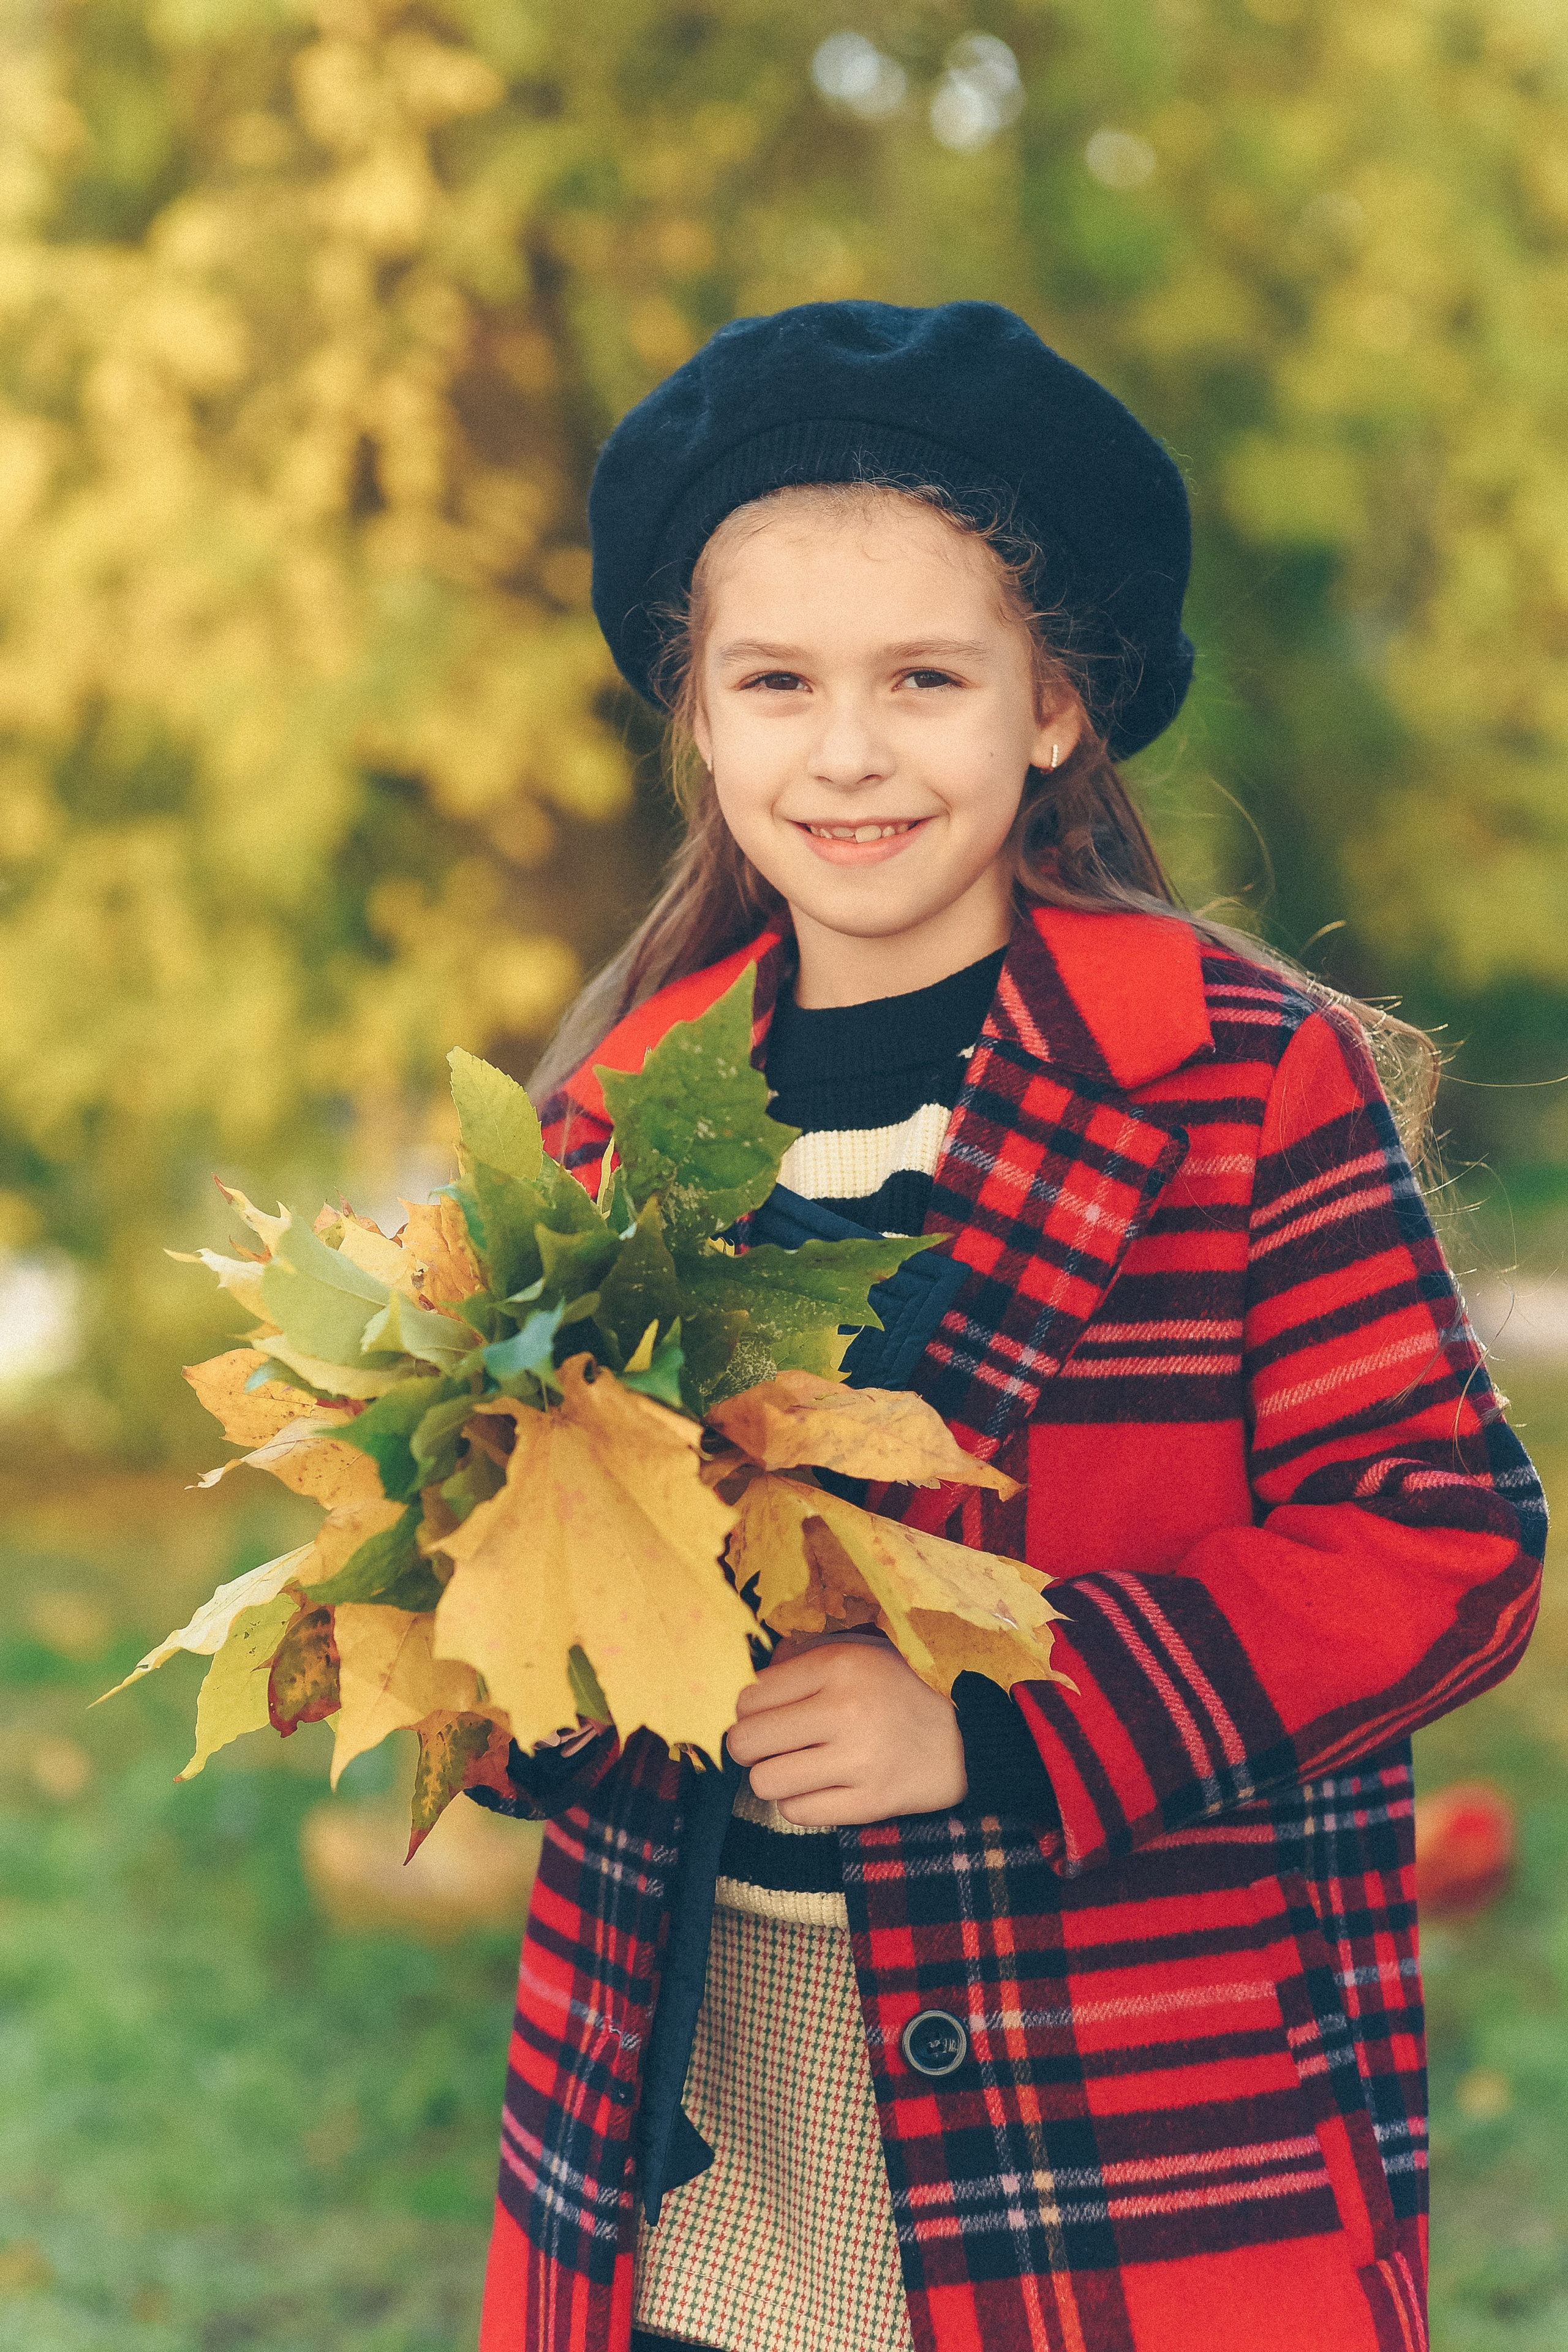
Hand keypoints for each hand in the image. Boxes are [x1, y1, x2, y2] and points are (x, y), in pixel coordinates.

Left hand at [725, 1632, 966, 1825]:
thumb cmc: (898, 1690)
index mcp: (839, 1665)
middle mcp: (846, 1710)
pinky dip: (798, 1803)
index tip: (764, 1714)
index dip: (747, 1710)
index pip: (750, 1696)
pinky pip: (797, 1812)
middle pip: (746, 1741)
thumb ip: (801, 1658)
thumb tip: (746, 1684)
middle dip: (747, 1746)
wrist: (964, 1739)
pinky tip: (816, 1786)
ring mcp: (859, 1760)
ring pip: (765, 1782)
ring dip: (771, 1777)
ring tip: (791, 1767)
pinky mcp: (870, 1803)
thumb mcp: (858, 1652)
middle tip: (764, 1746)